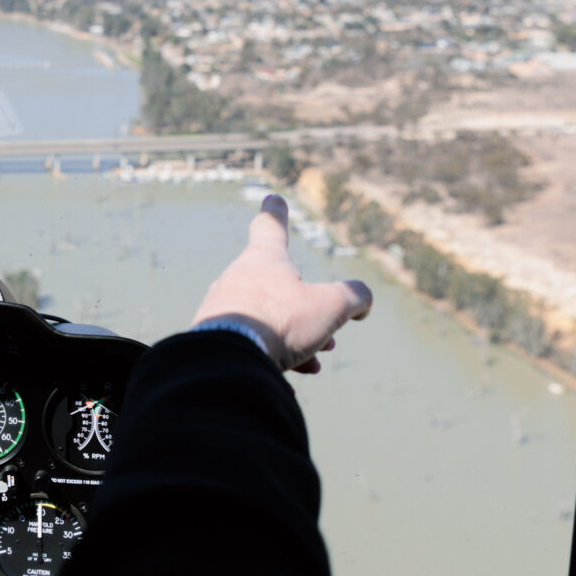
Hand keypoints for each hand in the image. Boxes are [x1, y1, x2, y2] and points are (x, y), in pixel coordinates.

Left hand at [192, 195, 373, 372]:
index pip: (270, 226)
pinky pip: (250, 341)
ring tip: (314, 359)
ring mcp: (222, 308)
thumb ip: (353, 296)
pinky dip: (274, 355)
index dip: (276, 213)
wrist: (228, 361)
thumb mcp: (330, 306)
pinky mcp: (213, 338)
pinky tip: (294, 375)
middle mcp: (237, 278)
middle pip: (277, 286)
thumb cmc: (279, 322)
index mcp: (263, 259)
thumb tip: (362, 301)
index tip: (272, 200)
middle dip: (306, 309)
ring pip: (266, 318)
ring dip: (295, 337)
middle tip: (328, 337)